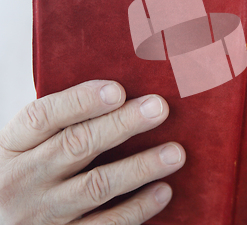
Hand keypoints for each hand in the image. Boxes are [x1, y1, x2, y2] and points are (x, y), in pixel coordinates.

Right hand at [0, 80, 185, 224]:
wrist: (3, 220)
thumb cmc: (28, 173)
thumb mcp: (26, 146)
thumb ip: (62, 124)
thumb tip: (122, 95)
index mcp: (13, 145)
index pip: (42, 116)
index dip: (80, 102)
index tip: (117, 90)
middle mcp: (24, 179)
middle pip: (76, 146)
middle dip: (122, 124)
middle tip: (159, 108)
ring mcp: (42, 214)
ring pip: (96, 186)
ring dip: (140, 167)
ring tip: (174, 152)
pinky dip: (137, 208)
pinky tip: (163, 191)